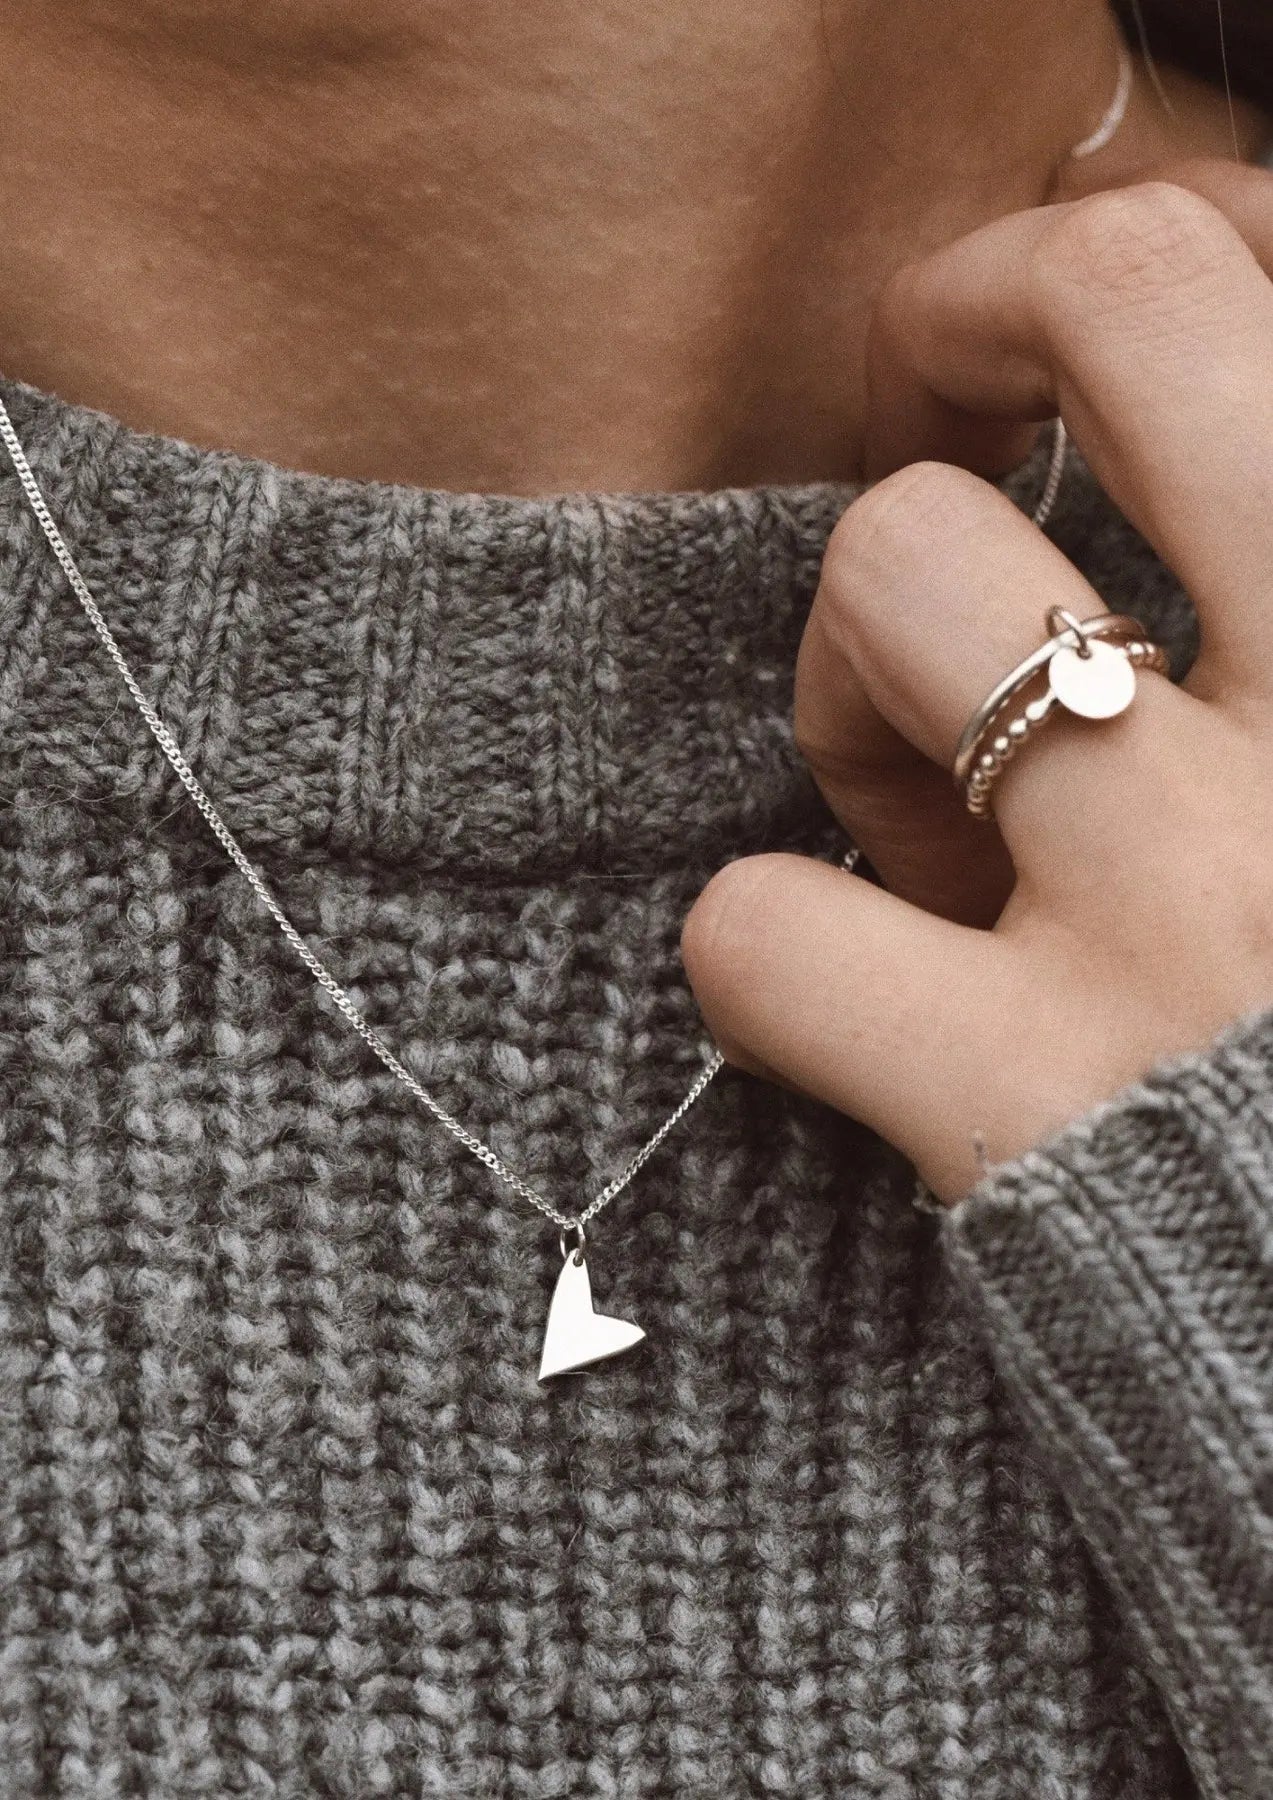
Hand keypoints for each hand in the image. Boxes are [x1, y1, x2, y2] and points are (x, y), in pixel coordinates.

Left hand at [681, 162, 1272, 1202]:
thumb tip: (1164, 552)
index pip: (1272, 265)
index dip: (1138, 259)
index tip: (1069, 349)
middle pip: (1126, 297)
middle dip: (974, 315)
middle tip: (937, 414)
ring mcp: (1206, 908)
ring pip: (897, 575)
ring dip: (848, 679)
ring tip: (916, 808)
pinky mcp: (1038, 1111)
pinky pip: (763, 921)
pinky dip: (769, 953)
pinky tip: (858, 1006)